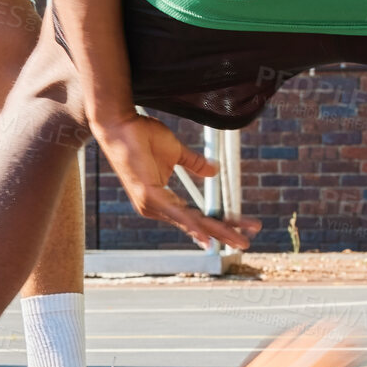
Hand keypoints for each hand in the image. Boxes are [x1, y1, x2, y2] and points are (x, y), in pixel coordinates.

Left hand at [92, 111, 261, 249]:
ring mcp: (151, 204)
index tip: (244, 226)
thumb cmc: (141, 136)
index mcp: (163, 201)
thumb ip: (194, 164)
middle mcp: (157, 208)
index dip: (221, 222)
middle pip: (198, 225)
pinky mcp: (148, 195)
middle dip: (225, 233)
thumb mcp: (176, 152)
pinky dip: (192, 225)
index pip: (198, 216)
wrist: (120, 124)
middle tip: (247, 243)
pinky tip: (207, 237)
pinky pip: (175, 213)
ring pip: (192, 222)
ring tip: (238, 240)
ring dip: (218, 231)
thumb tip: (214, 171)